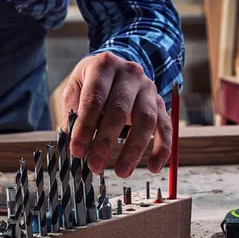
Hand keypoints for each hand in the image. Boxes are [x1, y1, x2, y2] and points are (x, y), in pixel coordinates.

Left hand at [62, 52, 170, 176]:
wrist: (116, 69)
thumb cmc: (91, 84)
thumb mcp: (75, 90)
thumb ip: (72, 114)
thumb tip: (73, 144)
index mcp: (104, 66)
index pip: (95, 99)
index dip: (85, 127)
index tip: (77, 151)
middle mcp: (130, 73)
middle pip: (120, 110)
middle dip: (105, 141)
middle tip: (94, 166)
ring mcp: (148, 88)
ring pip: (145, 120)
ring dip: (133, 149)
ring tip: (121, 172)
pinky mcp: (160, 103)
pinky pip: (165, 127)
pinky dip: (162, 148)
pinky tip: (153, 167)